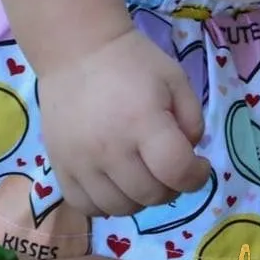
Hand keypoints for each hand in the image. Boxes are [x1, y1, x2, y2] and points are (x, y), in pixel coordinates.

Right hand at [37, 27, 212, 215]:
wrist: (78, 50)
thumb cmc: (132, 61)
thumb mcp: (175, 78)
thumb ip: (192, 119)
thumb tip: (190, 155)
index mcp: (143, 121)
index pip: (177, 171)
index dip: (197, 177)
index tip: (199, 166)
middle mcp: (110, 148)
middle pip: (151, 196)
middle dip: (171, 186)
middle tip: (169, 166)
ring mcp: (81, 162)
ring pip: (120, 208)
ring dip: (140, 198)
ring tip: (142, 174)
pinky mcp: (60, 167)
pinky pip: (86, 207)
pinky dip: (106, 204)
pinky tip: (114, 183)